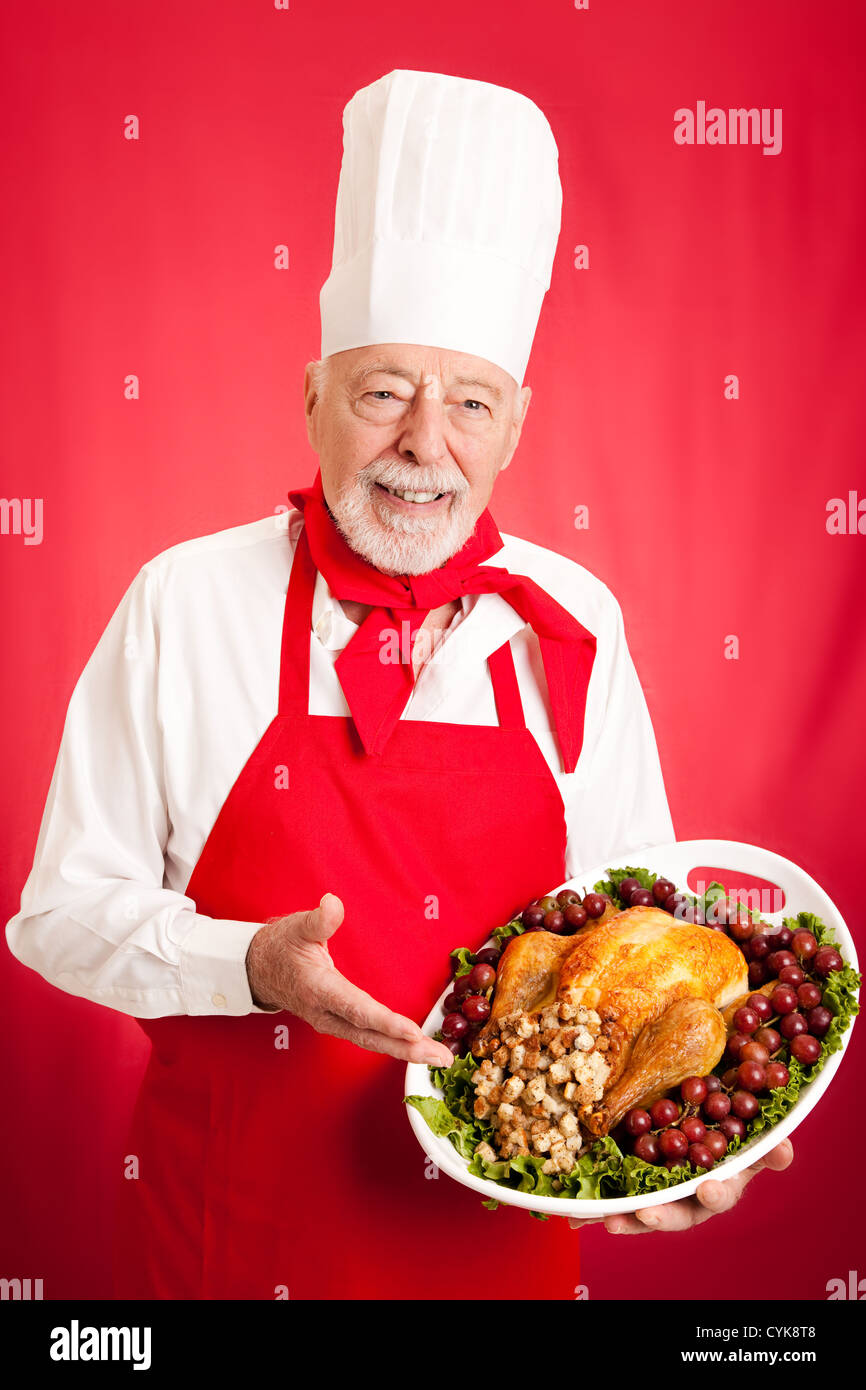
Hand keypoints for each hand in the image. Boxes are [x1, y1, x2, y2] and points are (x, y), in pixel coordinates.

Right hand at [245, 892, 453, 1066]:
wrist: (258, 969)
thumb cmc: (281, 946)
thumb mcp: (297, 927)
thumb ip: (319, 920)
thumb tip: (333, 904)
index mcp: (319, 989)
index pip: (357, 1009)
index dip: (385, 1022)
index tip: (413, 1031)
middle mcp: (326, 1013)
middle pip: (370, 1037)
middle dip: (406, 1049)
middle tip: (441, 1058)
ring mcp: (331, 1022)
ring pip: (371, 1042)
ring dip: (405, 1051)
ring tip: (439, 1058)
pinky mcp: (338, 1023)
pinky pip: (368, 1038)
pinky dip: (393, 1045)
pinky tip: (416, 1047)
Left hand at [565, 1137, 794, 1233]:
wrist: (705, 1120)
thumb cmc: (731, 1134)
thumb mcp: (752, 1136)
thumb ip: (768, 1145)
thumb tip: (782, 1148)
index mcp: (718, 1184)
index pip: (720, 1194)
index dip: (715, 1193)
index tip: (707, 1188)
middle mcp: (687, 1196)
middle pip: (676, 1213)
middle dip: (661, 1216)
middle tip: (646, 1214)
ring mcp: (658, 1193)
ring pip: (641, 1210)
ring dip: (625, 1217)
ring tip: (606, 1220)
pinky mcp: (632, 1186)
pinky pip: (613, 1198)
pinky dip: (594, 1208)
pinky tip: (573, 1214)